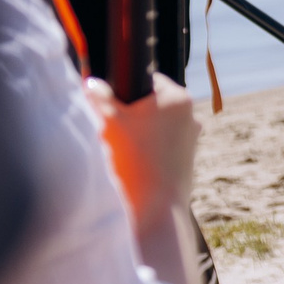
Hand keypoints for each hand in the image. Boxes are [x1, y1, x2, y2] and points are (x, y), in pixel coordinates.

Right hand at [88, 73, 200, 226]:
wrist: (155, 204)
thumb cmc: (132, 158)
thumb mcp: (108, 120)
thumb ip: (98, 96)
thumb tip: (91, 82)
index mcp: (176, 97)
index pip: (146, 78)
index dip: (123, 88)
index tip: (109, 103)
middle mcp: (190, 113)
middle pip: (151, 103)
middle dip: (130, 111)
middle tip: (112, 128)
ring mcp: (191, 136)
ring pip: (156, 124)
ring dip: (138, 131)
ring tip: (121, 148)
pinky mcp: (186, 157)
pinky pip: (162, 144)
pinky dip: (147, 148)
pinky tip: (133, 162)